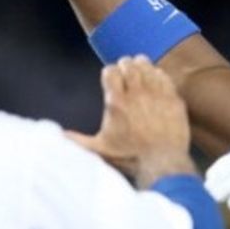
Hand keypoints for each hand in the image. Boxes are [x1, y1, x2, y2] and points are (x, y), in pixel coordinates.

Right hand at [66, 56, 194, 187]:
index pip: (110, 71)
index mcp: (117, 102)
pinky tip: (156, 79)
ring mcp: (157, 94)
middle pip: (129, 64)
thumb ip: (77, 140)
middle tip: (126, 73)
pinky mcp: (173, 99)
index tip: (111, 78)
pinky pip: (165, 76)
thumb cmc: (130, 158)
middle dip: (125, 66)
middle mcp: (136, 93)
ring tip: (140, 71)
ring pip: (147, 66)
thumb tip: (56, 137)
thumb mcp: (100, 150)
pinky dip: (159, 75)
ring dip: (142, 66)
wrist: (162, 164)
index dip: (109, 72)